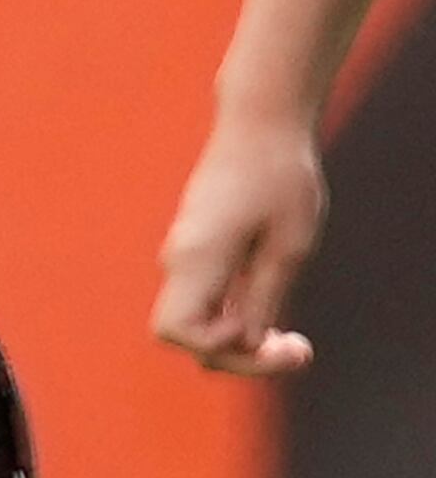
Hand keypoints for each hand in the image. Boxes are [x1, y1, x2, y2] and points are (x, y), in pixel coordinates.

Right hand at [152, 106, 325, 375]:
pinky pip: (206, 300)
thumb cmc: (280, 175)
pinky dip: (235, 316)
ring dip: (240, 337)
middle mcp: (178, 262)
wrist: (259, 122)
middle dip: (236, 355)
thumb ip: (263, 297)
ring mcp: (184, 257)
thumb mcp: (290, 244)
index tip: (268, 332)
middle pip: (186, 335)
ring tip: (292, 335)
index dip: (219, 348)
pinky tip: (273, 307)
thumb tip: (245, 342)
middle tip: (299, 350)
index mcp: (196, 259)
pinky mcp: (197, 251)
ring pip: (197, 321)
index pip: (179, 331)